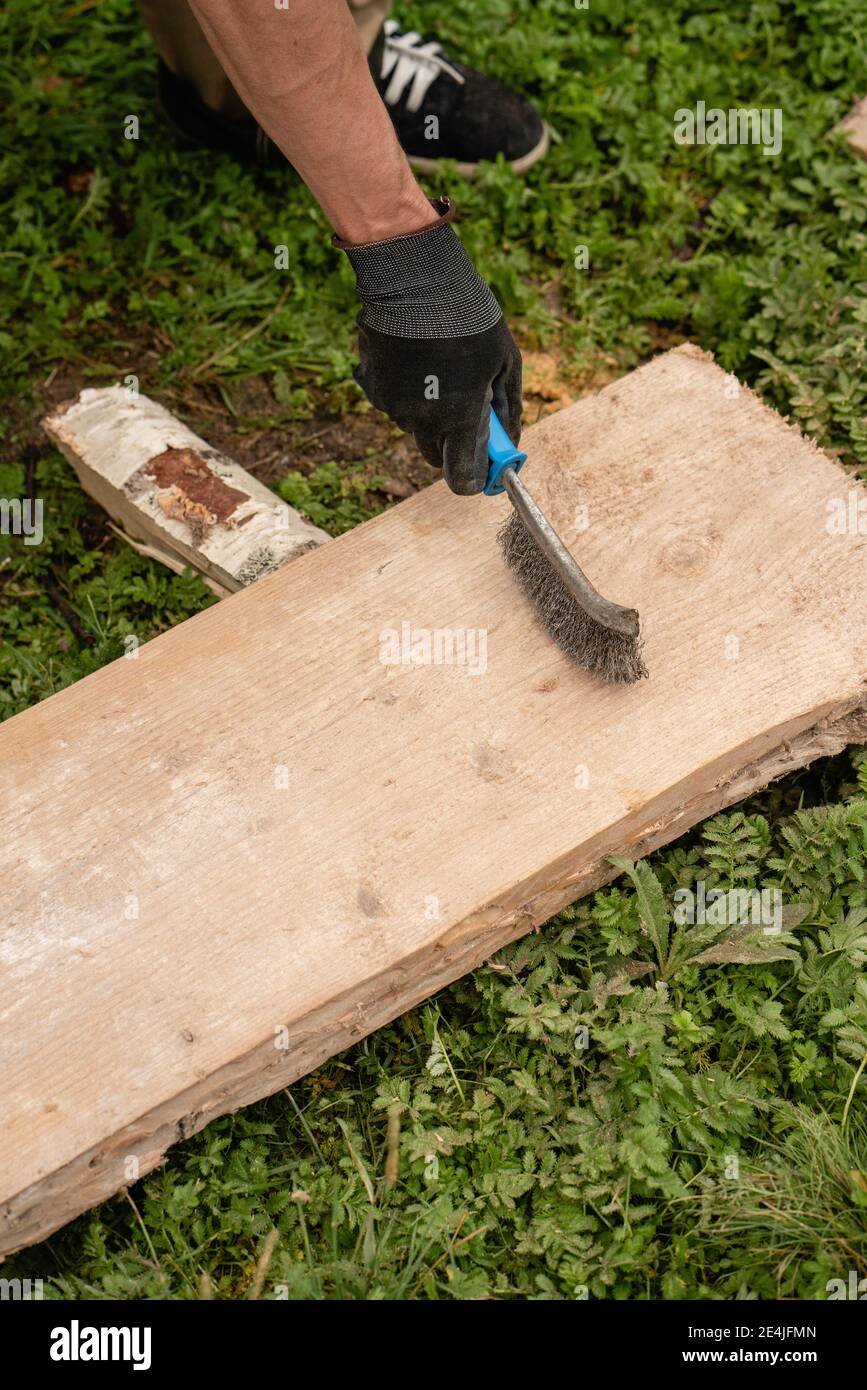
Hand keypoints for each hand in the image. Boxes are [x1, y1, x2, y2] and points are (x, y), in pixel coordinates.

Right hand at [337, 198, 521, 494]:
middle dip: (453, 443)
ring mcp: (393, 406)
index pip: (462, 478)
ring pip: (416, 427)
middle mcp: (421, 421)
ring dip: (432, 414)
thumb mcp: (505, 361)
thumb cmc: (469, 317)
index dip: (476, 478)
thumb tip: (511, 442)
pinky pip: (396, 403)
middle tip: (469, 412)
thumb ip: (507, 409)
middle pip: (436, 456)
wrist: (415, 279)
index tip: (486, 468)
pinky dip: (411, 392)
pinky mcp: (374, 387)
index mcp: (458, 420)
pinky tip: (420, 359)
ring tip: (445, 369)